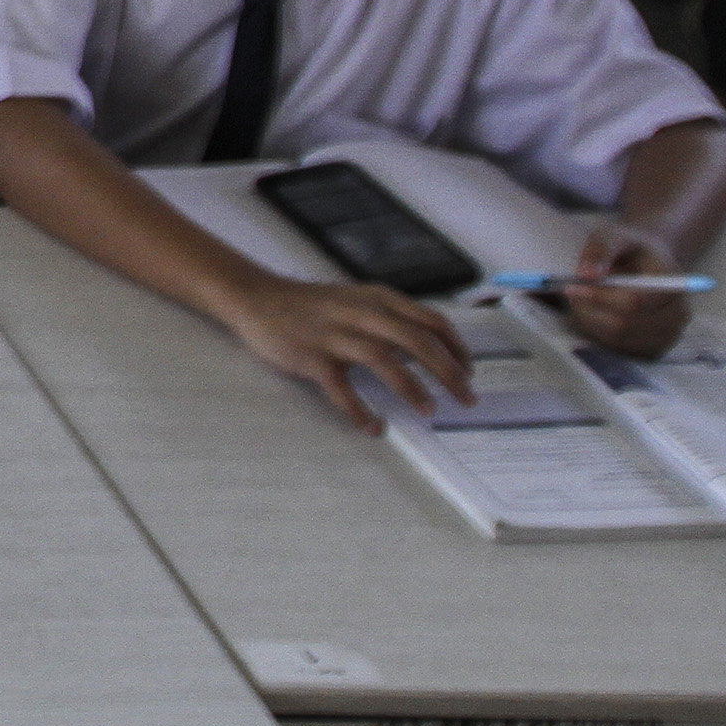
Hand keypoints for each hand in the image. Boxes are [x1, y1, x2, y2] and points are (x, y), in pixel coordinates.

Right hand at [216, 270, 471, 429]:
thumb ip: (392, 320)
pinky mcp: (310, 356)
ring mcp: (334, 334)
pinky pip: (341, 387)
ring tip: (428, 411)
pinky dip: (360, 410)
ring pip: (382, 359)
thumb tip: (433, 351)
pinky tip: (373, 427)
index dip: (457, 349)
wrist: (257, 298)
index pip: (431, 321)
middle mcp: (360, 313)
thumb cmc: (314, 305)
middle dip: (448, 372)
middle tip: (466, 400)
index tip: (469, 374)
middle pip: (415, 340)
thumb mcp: (358, 301)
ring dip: (411, 388)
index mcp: (377, 299)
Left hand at [558, 225, 698, 357]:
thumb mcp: (614, 236)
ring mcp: (669, 334)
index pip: (635, 301)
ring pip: (619, 337)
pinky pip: (620, 347)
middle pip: (626, 324)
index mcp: (672, 283)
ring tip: (580, 300)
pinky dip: (599, 331)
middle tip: (568, 293)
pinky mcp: (655, 347)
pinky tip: (594, 312)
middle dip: (591, 310)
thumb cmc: (630, 249)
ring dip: (591, 320)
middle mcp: (678, 313)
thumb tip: (586, 275)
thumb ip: (601, 249)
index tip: (571, 287)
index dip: (600, 297)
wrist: (648, 265)